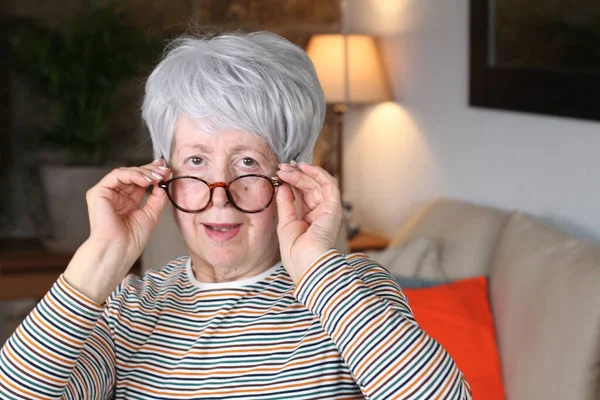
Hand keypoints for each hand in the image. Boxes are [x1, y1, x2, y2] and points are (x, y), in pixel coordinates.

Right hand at [64, 159, 170, 302]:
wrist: (119, 250)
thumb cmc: (132, 239)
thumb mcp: (151, 215)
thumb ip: (157, 198)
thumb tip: (163, 183)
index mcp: (127, 202)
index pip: (140, 182)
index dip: (152, 173)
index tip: (166, 170)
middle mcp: (116, 196)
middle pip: (134, 175)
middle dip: (151, 170)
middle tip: (165, 170)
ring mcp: (107, 193)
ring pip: (126, 172)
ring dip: (144, 172)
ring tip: (157, 177)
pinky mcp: (98, 192)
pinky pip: (117, 175)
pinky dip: (133, 175)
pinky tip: (146, 180)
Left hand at [275, 162, 342, 282]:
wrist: (307, 265)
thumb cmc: (296, 253)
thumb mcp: (285, 223)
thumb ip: (285, 203)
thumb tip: (282, 185)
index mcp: (310, 221)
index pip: (302, 195)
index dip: (291, 183)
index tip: (278, 173)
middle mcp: (321, 214)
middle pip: (309, 188)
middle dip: (295, 175)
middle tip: (281, 168)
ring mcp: (329, 210)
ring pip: (317, 184)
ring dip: (302, 173)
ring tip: (287, 168)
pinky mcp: (334, 208)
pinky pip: (329, 184)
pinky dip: (318, 173)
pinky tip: (304, 167)